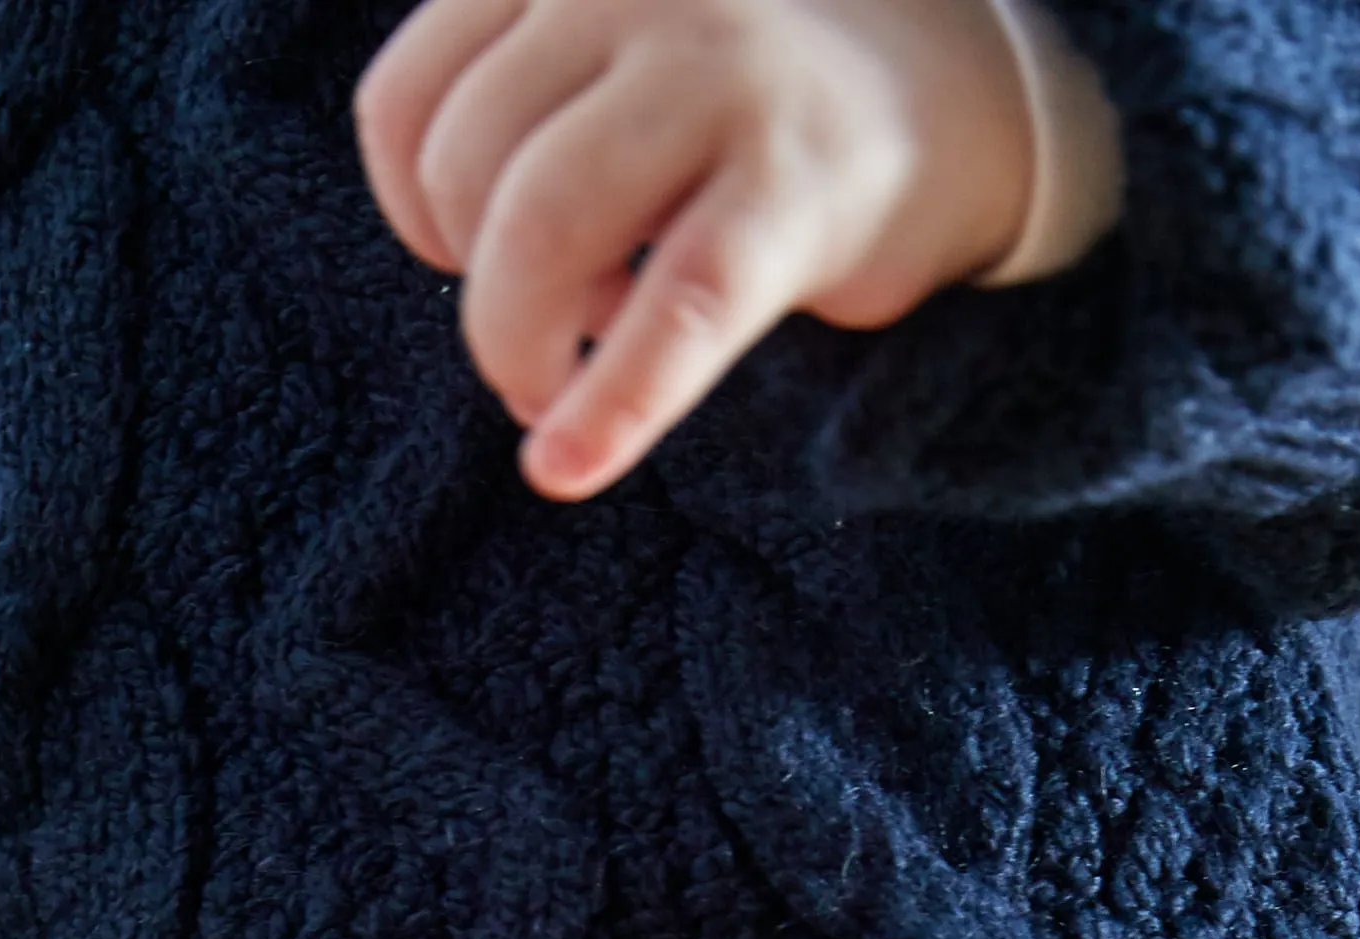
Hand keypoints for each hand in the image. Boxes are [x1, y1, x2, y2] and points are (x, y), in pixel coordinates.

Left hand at [356, 0, 1088, 500]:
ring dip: (522, 346)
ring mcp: (721, 75)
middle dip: (481, 292)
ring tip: (561, 383)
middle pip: (468, 173)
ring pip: (542, 229)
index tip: (464, 258)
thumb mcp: (610, 49)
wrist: (952, 97)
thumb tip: (434, 240)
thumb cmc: (740, 103)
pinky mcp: (793, 186)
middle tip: (538, 341)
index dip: (410, 214)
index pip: (407, 100)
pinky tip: (568, 468)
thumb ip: (514, 92)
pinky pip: (671, 312)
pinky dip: (609, 409)